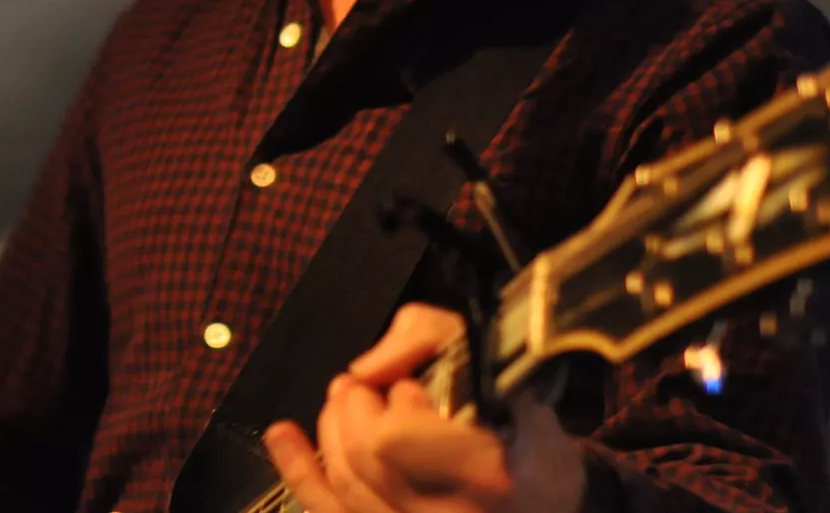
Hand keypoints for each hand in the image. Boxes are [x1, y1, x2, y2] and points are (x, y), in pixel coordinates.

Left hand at [260, 304, 585, 512]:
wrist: (545, 490)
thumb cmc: (517, 420)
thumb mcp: (486, 354)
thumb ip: (422, 338)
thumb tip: (364, 370)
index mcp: (493, 472)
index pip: (393, 441)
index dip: (393, 406)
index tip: (415, 389)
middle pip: (362, 461)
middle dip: (350, 410)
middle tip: (362, 386)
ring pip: (346, 490)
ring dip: (331, 433)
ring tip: (343, 402)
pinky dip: (302, 473)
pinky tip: (283, 436)